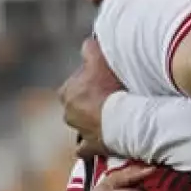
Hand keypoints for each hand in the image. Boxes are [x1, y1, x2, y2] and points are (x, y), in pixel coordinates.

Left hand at [58, 38, 124, 157]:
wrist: (124, 119)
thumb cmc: (111, 89)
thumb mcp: (99, 61)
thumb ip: (90, 50)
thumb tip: (88, 42)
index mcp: (67, 92)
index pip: (77, 83)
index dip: (92, 80)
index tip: (106, 80)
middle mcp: (68, 113)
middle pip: (78, 105)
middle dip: (90, 103)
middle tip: (111, 98)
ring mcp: (79, 132)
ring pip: (82, 125)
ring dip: (92, 122)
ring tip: (112, 118)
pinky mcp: (91, 148)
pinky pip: (86, 148)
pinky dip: (92, 145)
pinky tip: (102, 140)